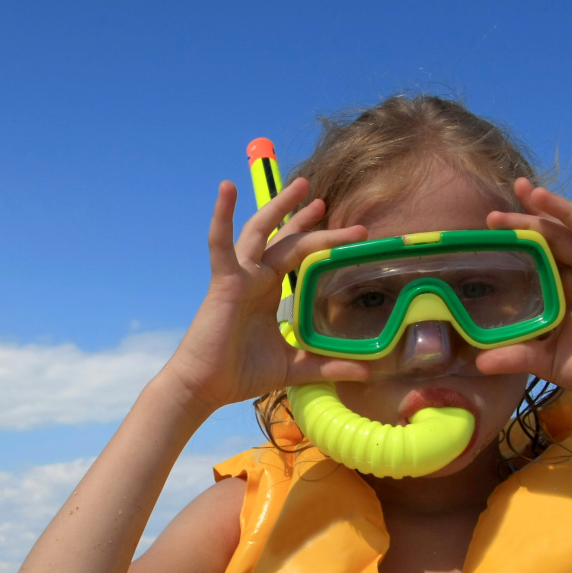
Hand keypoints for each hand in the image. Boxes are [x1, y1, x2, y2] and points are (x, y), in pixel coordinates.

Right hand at [163, 177, 369, 413]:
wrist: (205, 387)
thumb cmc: (240, 374)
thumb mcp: (293, 367)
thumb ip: (326, 365)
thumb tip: (366, 372)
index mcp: (268, 293)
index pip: (298, 258)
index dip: (320, 241)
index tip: (350, 233)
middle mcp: (254, 280)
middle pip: (286, 241)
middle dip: (306, 220)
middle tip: (326, 201)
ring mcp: (238, 278)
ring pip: (259, 232)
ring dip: (277, 206)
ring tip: (299, 185)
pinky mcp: (223, 282)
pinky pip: (220, 244)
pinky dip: (221, 216)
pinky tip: (226, 188)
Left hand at [477, 178, 571, 422]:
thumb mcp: (546, 361)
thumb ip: (516, 357)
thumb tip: (477, 364)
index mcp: (564, 286)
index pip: (538, 250)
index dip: (519, 233)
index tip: (491, 220)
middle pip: (557, 234)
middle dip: (534, 213)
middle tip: (511, 191)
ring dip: (564, 210)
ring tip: (538, 193)